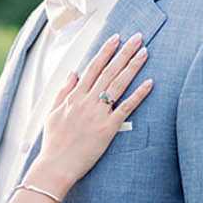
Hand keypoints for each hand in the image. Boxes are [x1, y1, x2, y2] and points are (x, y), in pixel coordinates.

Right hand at [31, 33, 151, 194]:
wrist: (55, 165)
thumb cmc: (53, 143)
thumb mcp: (53, 113)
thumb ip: (64, 92)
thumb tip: (73, 73)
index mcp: (74, 96)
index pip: (93, 67)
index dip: (106, 51)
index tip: (116, 38)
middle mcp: (87, 101)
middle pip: (109, 71)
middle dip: (124, 52)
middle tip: (137, 37)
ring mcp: (98, 114)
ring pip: (118, 84)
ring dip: (132, 66)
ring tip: (144, 52)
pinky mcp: (108, 128)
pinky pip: (126, 107)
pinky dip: (138, 94)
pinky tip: (150, 83)